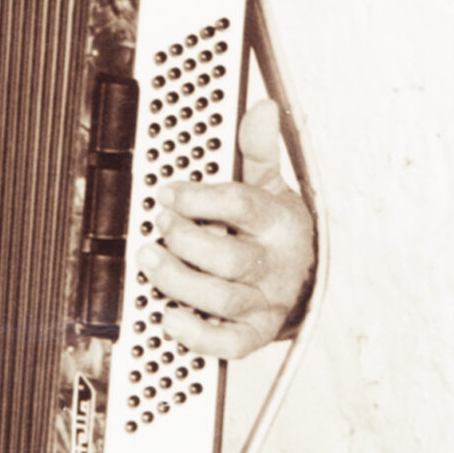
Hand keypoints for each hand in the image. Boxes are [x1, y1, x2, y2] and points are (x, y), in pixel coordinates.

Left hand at [142, 100, 313, 359]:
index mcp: (280, 223)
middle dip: (186, 241)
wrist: (304, 281)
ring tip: (149, 260)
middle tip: (158, 226)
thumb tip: (263, 109)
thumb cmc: (274, 231)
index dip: (200, 198)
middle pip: (230, 257)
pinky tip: (168, 316)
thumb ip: (259, 151)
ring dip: (179, 281)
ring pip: (223, 298)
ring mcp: (265, 303)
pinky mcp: (253, 335)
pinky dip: (196, 335)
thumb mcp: (271, 186)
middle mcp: (275, 265)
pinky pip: (227, 344)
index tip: (167, 192)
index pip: (243, 207)